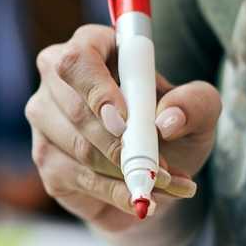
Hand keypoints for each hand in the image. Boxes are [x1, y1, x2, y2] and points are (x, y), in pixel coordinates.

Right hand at [25, 25, 218, 232]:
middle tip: (164, 167)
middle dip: (124, 145)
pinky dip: (119, 194)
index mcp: (91, 47)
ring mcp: (45, 122)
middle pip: (77, 110)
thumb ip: (194, 104)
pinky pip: (81, 180)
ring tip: (169, 183)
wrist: (154, 170)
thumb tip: (167, 120)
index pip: (78, 60)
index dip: (97, 89)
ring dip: (129, 172)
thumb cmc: (171, 125)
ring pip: (81, 150)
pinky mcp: (46, 162)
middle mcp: (56, 81)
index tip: (124, 120)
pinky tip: (144, 197)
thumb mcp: (200, 110)